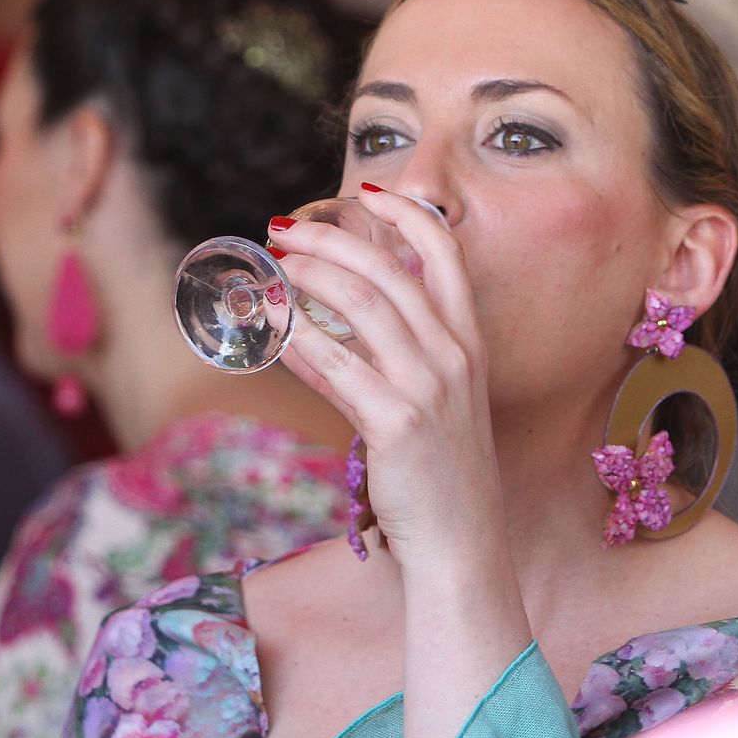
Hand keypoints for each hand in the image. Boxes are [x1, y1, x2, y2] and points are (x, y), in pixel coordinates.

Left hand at [267, 188, 499, 562]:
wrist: (462, 545)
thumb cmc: (441, 476)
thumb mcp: (433, 404)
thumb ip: (390, 358)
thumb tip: (322, 326)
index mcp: (469, 343)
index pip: (446, 254)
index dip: (407, 214)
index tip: (365, 192)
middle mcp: (454, 355)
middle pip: (387, 268)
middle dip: (329, 238)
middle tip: (284, 230)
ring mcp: (428, 386)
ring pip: (359, 302)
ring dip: (306, 275)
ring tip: (270, 268)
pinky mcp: (396, 421)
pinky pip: (334, 363)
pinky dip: (294, 337)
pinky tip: (268, 328)